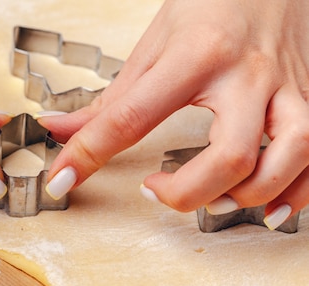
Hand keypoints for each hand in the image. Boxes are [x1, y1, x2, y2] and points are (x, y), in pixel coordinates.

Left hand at [39, 0, 308, 229]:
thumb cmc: (211, 6)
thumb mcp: (152, 47)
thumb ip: (108, 100)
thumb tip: (59, 129)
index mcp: (195, 57)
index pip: (130, 118)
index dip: (87, 156)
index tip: (62, 181)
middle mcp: (246, 76)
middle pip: (229, 157)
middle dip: (185, 193)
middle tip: (154, 190)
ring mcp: (288, 89)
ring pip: (285, 159)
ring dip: (244, 196)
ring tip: (211, 200)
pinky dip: (296, 193)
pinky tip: (267, 206)